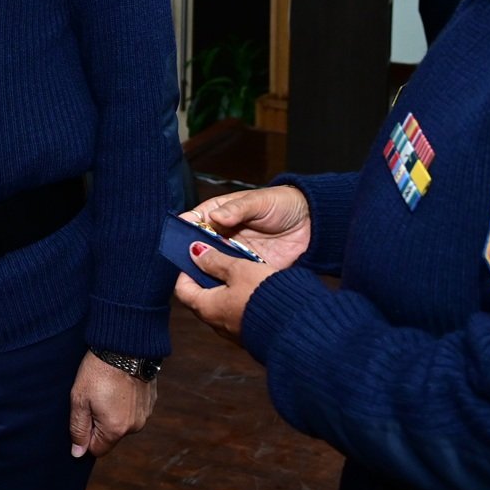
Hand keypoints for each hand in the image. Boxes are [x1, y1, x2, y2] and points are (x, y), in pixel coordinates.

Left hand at [69, 352, 155, 457]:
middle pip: (110, 436)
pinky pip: (134, 410)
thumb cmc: (98, 372)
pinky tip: (119, 385)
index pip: (97, 449)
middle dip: (99, 422)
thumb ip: (78, 429)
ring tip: (107, 388)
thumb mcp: (79, 400)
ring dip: (113, 411)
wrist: (125, 346)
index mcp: (115, 429)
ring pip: (122, 422)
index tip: (83, 414)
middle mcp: (134, 426)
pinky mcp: (151, 401)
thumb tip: (78, 453)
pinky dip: (125, 402)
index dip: (86, 435)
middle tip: (93, 397)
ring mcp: (145, 414)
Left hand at [174, 241, 282, 344]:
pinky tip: (255, 288)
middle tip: (219, 258)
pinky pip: (239, 314)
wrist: (299, 326)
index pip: (182, 289)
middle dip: (208, 277)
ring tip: (240, 270)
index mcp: (206, 308)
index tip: (196, 256)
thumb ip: (216, 260)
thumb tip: (195, 251)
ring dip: (227, 288)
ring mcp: (234, 332)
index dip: (186, 270)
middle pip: (202, 297)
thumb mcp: (239, 270)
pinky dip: (241, 299)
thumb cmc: (265, 296)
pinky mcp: (251, 334)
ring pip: (222, 305)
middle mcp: (216, 324)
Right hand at [185, 185, 311, 271]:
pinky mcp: (250, 270)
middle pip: (199, 247)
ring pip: (213, 265)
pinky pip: (234, 278)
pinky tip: (219, 287)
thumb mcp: (258, 202)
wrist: (314, 223)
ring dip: (206, 271)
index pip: (194, 222)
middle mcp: (223, 235)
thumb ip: (237, 209)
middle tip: (185, 263)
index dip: (183, 230)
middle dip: (191, 255)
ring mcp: (235, 254)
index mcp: (219, 214)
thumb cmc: (282, 204)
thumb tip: (215, 217)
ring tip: (198, 278)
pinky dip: (226, 283)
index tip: (175, 239)